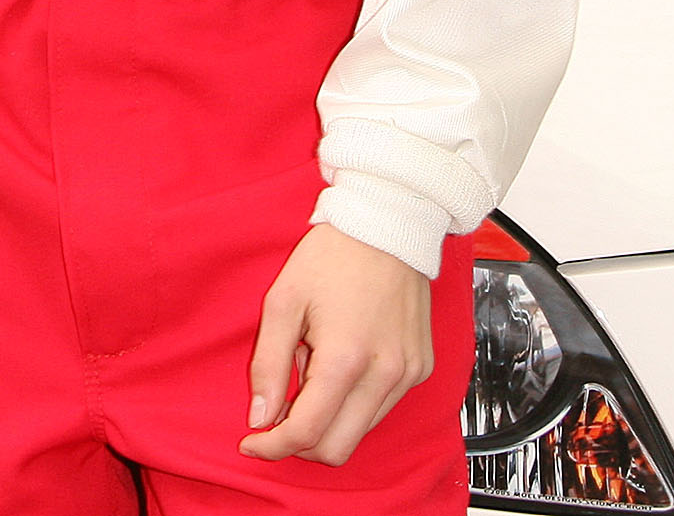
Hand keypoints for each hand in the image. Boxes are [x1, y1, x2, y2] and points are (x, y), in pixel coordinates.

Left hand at [239, 225, 435, 466]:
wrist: (389, 225)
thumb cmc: (333, 256)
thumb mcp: (283, 301)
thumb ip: (269, 364)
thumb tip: (260, 416)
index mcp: (345, 358)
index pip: (307, 433)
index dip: (273, 447)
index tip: (252, 442)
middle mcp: (384, 374)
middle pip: (337, 449)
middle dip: (300, 443)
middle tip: (279, 411)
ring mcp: (408, 374)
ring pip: (360, 432)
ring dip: (329, 418)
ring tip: (315, 367)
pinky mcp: (421, 368)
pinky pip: (382, 408)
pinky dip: (355, 402)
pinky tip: (343, 362)